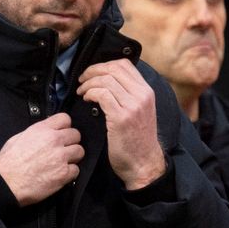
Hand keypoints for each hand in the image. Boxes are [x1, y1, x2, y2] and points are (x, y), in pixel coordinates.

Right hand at [0, 113, 83, 205]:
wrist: (6, 182)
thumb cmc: (8, 161)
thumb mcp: (20, 137)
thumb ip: (37, 132)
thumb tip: (46, 133)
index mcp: (43, 129)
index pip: (65, 118)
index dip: (65, 126)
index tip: (62, 133)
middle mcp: (55, 140)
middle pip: (76, 135)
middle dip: (71, 142)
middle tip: (63, 150)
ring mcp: (61, 157)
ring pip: (80, 151)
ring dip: (73, 157)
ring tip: (63, 163)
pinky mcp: (64, 173)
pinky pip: (76, 170)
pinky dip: (70, 173)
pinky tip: (60, 175)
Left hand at [76, 59, 165, 189]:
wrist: (143, 163)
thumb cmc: (137, 139)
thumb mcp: (140, 111)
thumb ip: (129, 94)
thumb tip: (108, 80)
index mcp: (146, 91)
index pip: (124, 64)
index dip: (104, 64)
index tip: (93, 72)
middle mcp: (142, 95)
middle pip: (113, 68)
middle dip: (93, 70)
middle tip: (82, 79)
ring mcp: (133, 106)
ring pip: (106, 80)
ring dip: (89, 83)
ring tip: (82, 91)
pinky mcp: (121, 117)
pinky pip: (101, 95)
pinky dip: (90, 93)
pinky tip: (87, 99)